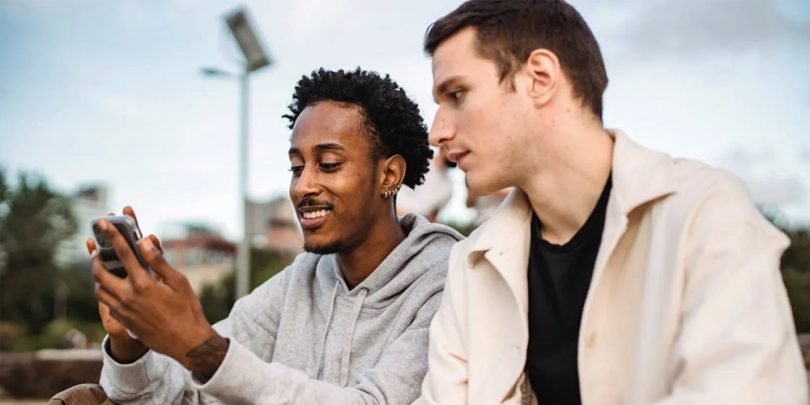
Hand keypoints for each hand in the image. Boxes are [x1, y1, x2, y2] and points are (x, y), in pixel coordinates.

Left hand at [91, 206, 227, 377]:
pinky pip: (106, 303)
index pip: (123, 253)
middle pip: (100, 272)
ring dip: (98, 276)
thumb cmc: (186, 309)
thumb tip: (145, 240)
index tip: (104, 222)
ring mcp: (123, 310)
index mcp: (143, 283)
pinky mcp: (123, 321)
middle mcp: (128, 296)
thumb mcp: (178, 281)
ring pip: (99, 289)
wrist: (185, 341)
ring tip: (103, 268)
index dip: (112, 235)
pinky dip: (106, 291)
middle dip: (96, 257)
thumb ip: (158, 260)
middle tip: (97, 249)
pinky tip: (114, 288)